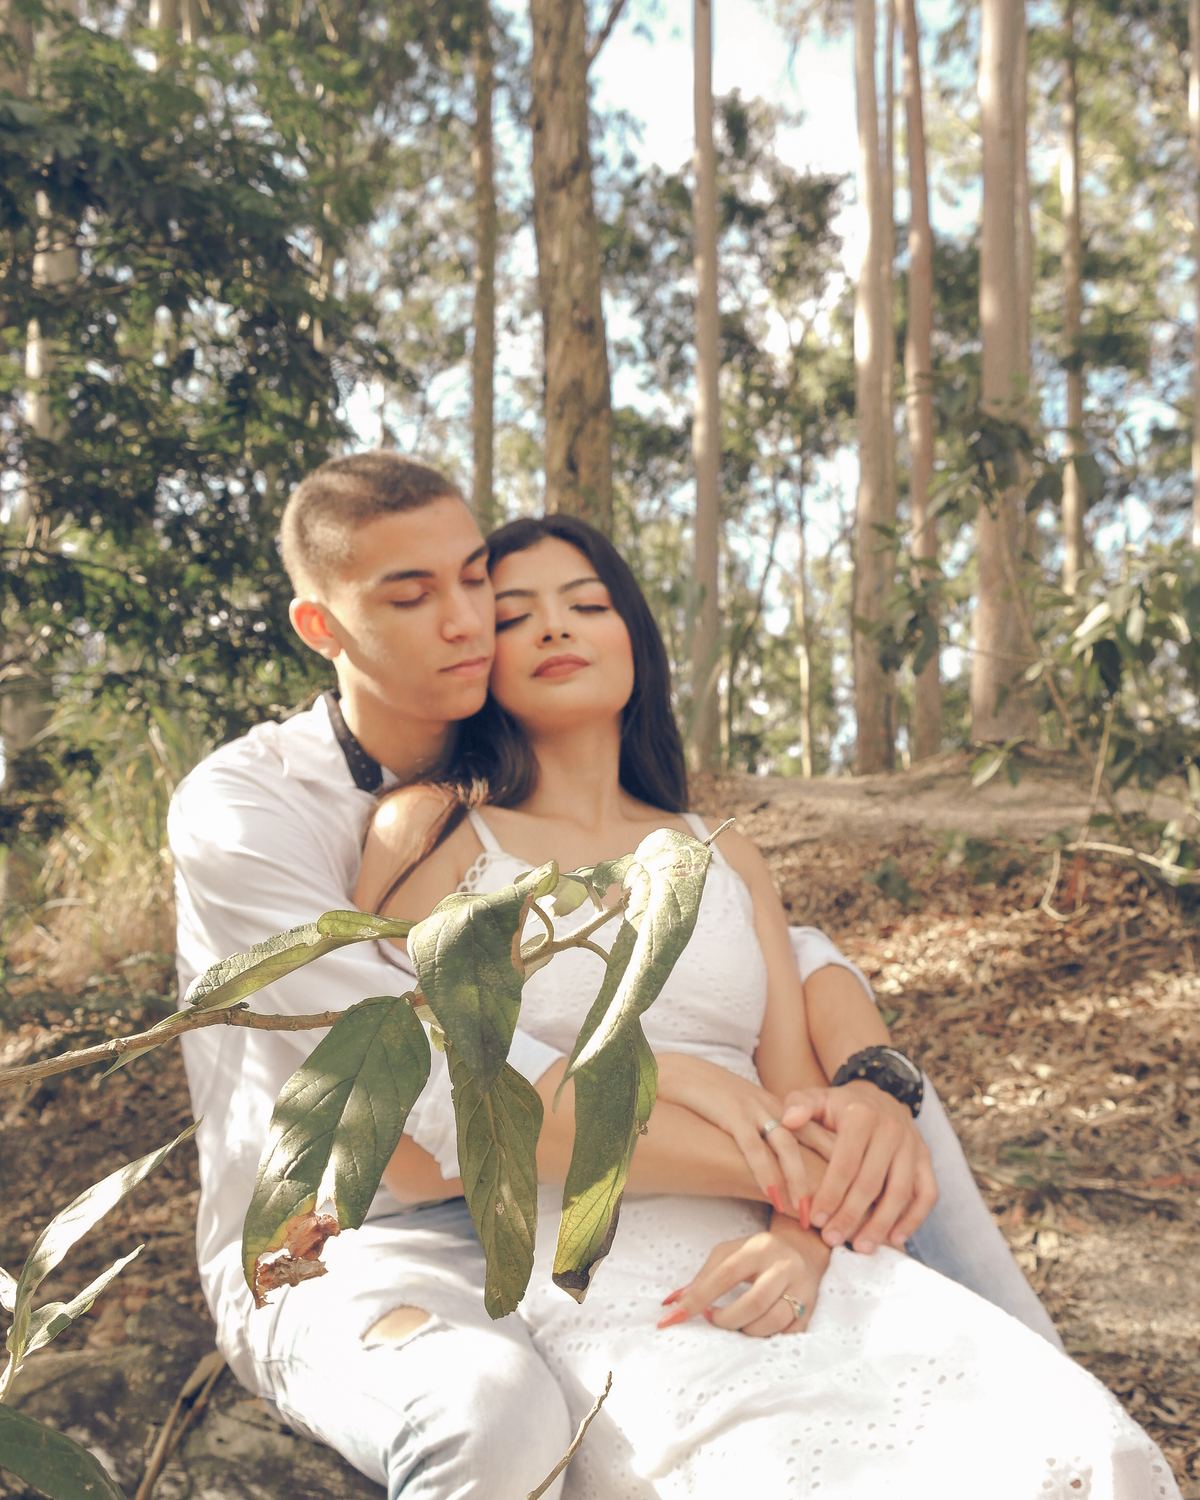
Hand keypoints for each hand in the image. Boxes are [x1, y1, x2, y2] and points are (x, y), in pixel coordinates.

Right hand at [656, 1053, 830, 1216]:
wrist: (681, 1074)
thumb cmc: (715, 1102)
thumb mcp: (752, 1119)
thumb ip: (772, 1140)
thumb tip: (791, 1175)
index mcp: (784, 1110)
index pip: (822, 1136)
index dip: (842, 1164)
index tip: (859, 1195)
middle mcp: (775, 1107)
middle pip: (813, 1141)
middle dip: (831, 1176)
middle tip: (842, 1213)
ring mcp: (753, 1109)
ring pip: (787, 1146)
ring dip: (799, 1181)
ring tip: (807, 1213)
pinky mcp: (730, 1113)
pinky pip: (752, 1146)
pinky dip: (764, 1171)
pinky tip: (772, 1195)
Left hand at [657, 1218, 829, 1337]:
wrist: (803, 1249)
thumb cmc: (758, 1253)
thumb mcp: (729, 1254)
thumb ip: (702, 1277)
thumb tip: (671, 1302)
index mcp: (758, 1248)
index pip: (725, 1275)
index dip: (698, 1298)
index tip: (674, 1316)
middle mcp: (783, 1266)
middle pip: (753, 1302)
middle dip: (726, 1319)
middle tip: (713, 1318)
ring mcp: (801, 1288)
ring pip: (773, 1321)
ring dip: (747, 1330)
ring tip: (737, 1323)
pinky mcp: (811, 1308)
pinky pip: (789, 1334)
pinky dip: (768, 1338)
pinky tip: (757, 1329)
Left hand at [780, 1082, 936, 1253]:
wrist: (876, 1098)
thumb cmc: (838, 1107)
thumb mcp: (816, 1099)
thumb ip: (798, 1106)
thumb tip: (788, 1120)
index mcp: (862, 1116)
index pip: (845, 1163)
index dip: (830, 1194)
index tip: (814, 1219)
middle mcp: (891, 1129)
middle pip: (872, 1182)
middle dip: (850, 1215)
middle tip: (832, 1239)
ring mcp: (912, 1145)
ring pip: (900, 1192)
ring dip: (881, 1224)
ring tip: (861, 1247)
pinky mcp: (925, 1159)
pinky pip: (927, 1193)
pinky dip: (914, 1218)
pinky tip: (895, 1239)